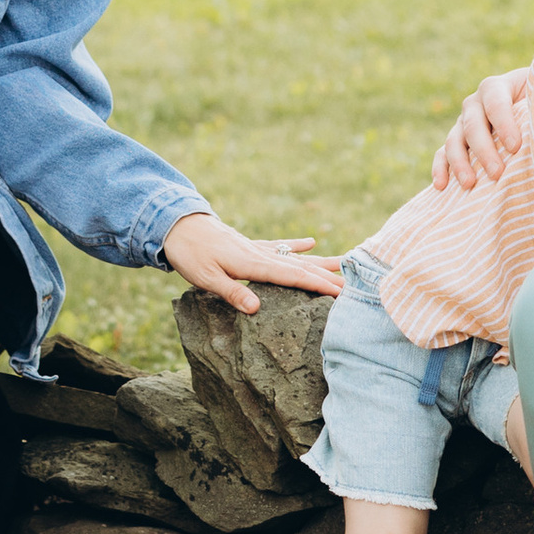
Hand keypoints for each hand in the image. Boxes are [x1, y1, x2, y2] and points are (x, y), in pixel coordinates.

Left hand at [162, 215, 342, 311]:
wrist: (178, 225)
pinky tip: (312, 241)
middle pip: (302, 267)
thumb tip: (256, 308)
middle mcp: (261, 255)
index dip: (318, 285)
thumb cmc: (190, 254)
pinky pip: (279, 246)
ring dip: (320, 261)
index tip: (342, 292)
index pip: (293, 276)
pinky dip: (296, 244)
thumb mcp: (205, 278)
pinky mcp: (250, 245)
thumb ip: (232, 292)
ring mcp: (258, 248)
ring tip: (345, 264)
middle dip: (329, 278)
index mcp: (253, 264)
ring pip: (296, 257)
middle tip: (356, 287)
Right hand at [433, 67, 530, 191]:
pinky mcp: (457, 142)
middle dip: (484, 149)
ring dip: (460, 162)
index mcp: (497, 87)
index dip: (504, 123)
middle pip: (473, 124)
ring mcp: (463, 122)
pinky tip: (441, 186)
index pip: (495, 101)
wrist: (531, 106)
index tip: (516, 147)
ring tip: (469, 184)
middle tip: (497, 173)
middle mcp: (476, 103)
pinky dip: (440, 168)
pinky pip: (442, 154)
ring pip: (454, 140)